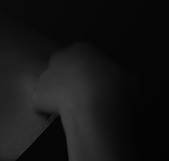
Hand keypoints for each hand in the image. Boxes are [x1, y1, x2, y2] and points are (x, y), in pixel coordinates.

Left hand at [32, 42, 140, 160]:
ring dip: (57, 97)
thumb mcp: (130, 80)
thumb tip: (125, 90)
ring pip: (49, 86)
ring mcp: (46, 75)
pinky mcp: (37, 94)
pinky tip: (57, 119)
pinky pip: (39, 105)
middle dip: (68, 83)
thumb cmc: (117, 89)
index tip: (94, 89)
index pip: (80, 60)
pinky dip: (45, 112)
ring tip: (72, 111)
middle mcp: (60, 58)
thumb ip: (122, 80)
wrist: (97, 102)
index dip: (87, 76)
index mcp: (83, 49)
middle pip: (61, 70)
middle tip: (82, 100)